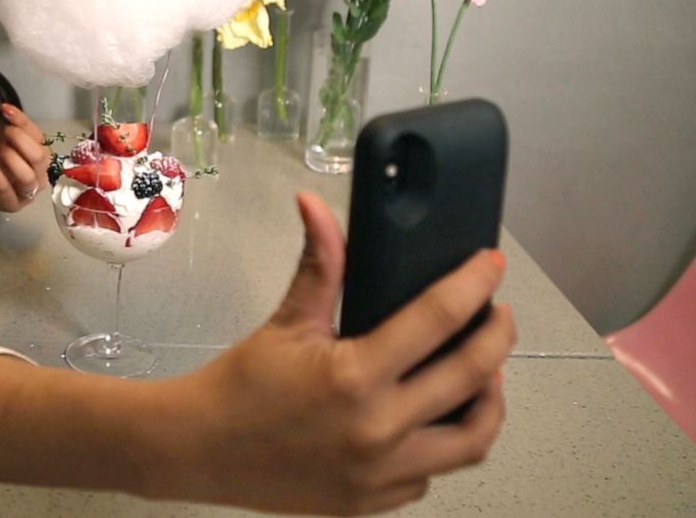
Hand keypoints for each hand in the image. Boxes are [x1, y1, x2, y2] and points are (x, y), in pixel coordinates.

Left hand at [0, 104, 50, 212]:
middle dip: (20, 140)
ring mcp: (28, 193)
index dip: (23, 122)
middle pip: (39, 157)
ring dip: (11, 158)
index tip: (5, 109)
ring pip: (27, 176)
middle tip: (4, 132)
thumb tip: (7, 109)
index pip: (39, 137)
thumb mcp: (4, 140)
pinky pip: (5, 188)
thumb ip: (11, 127)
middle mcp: (40, 175)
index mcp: (41, 157)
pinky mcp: (12, 204)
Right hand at [164, 192, 514, 514]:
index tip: (489, 266)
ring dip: (488, 401)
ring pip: (472, 439)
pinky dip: (441, 442)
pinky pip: (432, 473)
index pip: (440, 318)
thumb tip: (316, 206)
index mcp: (355, 376)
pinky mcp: (375, 501)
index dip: (474, 285)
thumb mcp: (286, 322)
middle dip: (498, 336)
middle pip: (475, 377)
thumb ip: (320, 264)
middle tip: (498, 314)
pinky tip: (429, 416)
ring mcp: (381, 473)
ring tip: (481, 372)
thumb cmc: (238, 389)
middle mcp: (378, 430)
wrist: (197, 449)